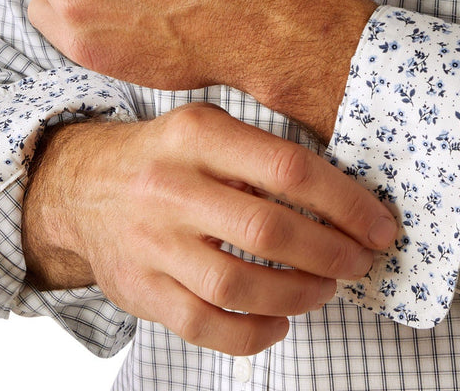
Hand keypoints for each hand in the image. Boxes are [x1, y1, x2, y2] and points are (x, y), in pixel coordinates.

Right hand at [22, 104, 395, 355]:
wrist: (81, 186)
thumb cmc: (166, 156)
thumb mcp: (207, 126)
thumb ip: (262, 152)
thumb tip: (344, 193)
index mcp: (199, 135)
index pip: (288, 170)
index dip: (344, 203)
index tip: (379, 225)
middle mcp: (173, 187)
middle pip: (269, 230)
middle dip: (331, 252)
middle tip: (360, 261)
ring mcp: (153, 243)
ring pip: (239, 284)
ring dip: (298, 294)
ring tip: (325, 288)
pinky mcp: (141, 290)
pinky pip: (205, 325)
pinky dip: (252, 334)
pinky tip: (279, 323)